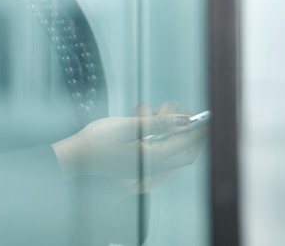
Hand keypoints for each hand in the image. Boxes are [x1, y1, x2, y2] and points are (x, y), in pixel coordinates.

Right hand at [52, 102, 206, 183]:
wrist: (76, 157)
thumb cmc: (97, 140)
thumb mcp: (128, 126)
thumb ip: (158, 124)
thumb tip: (184, 121)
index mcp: (153, 157)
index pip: (186, 143)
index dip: (199, 130)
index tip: (208, 116)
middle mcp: (154, 166)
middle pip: (186, 154)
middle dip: (195, 137)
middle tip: (199, 119)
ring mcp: (146, 168)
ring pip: (175, 155)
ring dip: (181, 139)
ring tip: (175, 117)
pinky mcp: (139, 166)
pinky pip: (164, 157)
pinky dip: (170, 143)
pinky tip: (162, 131)